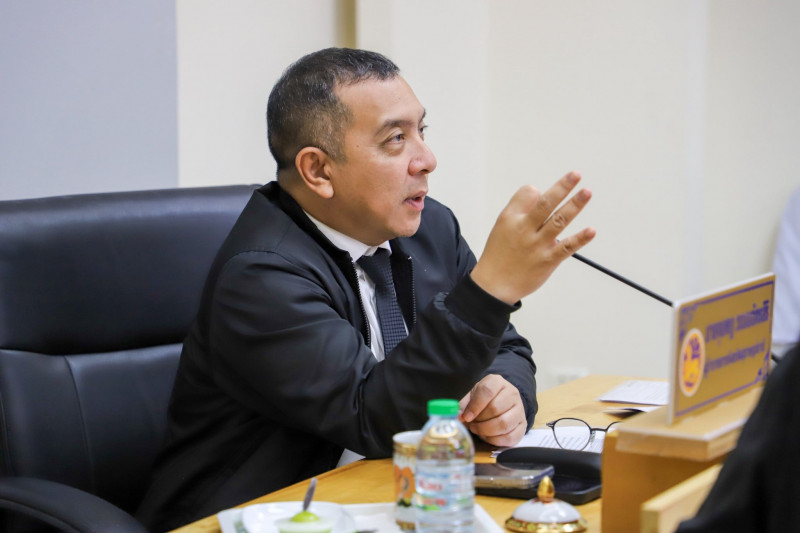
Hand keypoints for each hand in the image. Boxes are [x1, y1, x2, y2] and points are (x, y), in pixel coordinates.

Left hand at [458, 374, 526, 446]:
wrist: (504, 402)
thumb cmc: (485, 399)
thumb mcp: (473, 395)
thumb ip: (465, 405)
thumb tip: (459, 417)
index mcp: (498, 382)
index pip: (487, 391)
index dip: (475, 406)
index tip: (466, 417)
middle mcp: (512, 394)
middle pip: (495, 408)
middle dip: (479, 420)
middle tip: (471, 424)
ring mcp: (520, 410)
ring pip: (503, 424)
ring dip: (486, 431)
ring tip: (478, 430)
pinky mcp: (523, 426)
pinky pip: (509, 437)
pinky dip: (495, 440)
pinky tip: (487, 436)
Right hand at [470, 171, 594, 304]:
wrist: (494, 284)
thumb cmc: (500, 253)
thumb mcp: (502, 225)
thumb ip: (520, 207)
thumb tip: (540, 192)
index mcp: (512, 218)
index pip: (528, 195)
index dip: (537, 192)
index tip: (541, 194)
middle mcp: (525, 229)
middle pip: (545, 204)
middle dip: (562, 187)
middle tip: (576, 175)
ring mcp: (537, 245)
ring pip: (558, 221)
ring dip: (574, 205)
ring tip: (586, 192)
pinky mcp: (548, 261)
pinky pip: (566, 247)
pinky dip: (580, 239)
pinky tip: (591, 231)